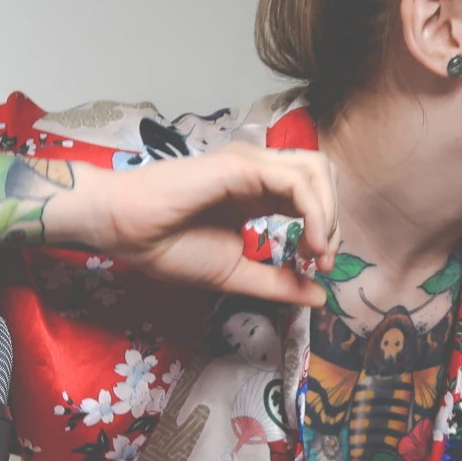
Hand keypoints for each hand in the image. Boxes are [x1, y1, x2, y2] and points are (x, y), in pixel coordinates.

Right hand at [66, 143, 338, 307]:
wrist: (126, 231)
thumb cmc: (167, 247)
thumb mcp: (235, 274)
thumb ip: (278, 283)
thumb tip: (321, 297)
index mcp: (258, 193)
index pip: (312, 195)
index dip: (327, 229)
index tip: (319, 269)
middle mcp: (259, 171)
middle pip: (323, 175)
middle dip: (335, 218)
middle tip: (323, 260)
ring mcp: (251, 164)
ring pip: (316, 171)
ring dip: (330, 213)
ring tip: (319, 252)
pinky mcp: (243, 166)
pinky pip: (296, 180)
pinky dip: (315, 213)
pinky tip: (310, 245)